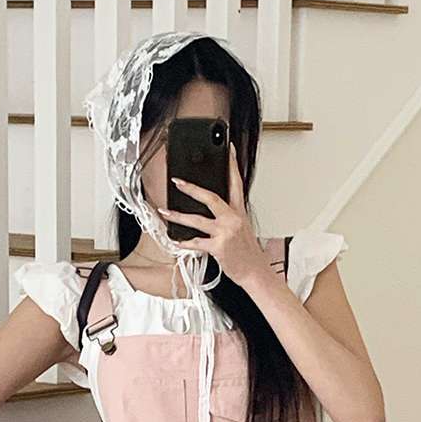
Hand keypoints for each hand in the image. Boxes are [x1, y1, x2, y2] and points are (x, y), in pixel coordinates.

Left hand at [159, 145, 272, 289]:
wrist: (255, 272)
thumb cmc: (248, 253)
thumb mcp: (242, 229)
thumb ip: (229, 217)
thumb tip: (213, 210)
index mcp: (239, 212)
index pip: (236, 183)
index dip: (232, 164)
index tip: (228, 149)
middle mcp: (232, 219)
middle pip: (211, 197)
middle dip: (192, 189)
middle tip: (178, 181)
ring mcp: (225, 233)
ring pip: (197, 220)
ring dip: (178, 216)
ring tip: (165, 212)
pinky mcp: (219, 247)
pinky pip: (197, 242)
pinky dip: (185, 242)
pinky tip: (176, 241)